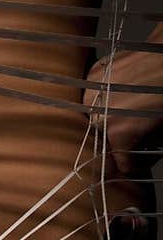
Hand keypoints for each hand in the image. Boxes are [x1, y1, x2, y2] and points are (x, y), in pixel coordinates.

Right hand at [84, 45, 162, 176]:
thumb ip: (147, 146)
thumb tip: (141, 154)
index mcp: (119, 133)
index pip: (121, 165)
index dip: (135, 163)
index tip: (143, 157)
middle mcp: (99, 115)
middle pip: (104, 142)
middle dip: (120, 142)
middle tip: (138, 134)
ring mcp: (92, 93)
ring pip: (95, 118)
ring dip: (109, 119)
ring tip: (129, 111)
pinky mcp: (92, 74)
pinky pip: (94, 95)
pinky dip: (105, 98)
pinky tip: (120, 93)